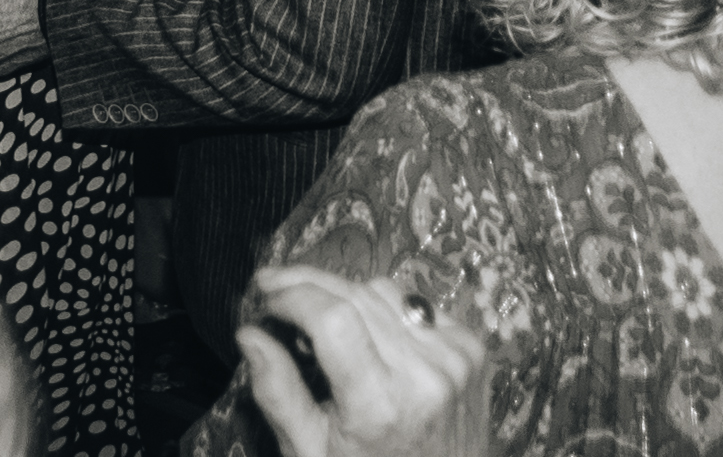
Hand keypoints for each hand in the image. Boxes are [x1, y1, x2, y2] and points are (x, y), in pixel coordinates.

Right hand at [235, 267, 493, 456]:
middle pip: (354, 295)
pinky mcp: (472, 349)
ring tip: (319, 316)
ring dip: (345, 294)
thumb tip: (250, 335)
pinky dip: (384, 310)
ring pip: (384, 291)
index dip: (292, 295)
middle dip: (307, 284)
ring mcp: (454, 359)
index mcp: (380, 407)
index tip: (265, 297)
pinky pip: (416, 305)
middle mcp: (424, 376)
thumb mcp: (312, 452)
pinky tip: (368, 333)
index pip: (331, 318)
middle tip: (274, 288)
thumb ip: (278, 393)